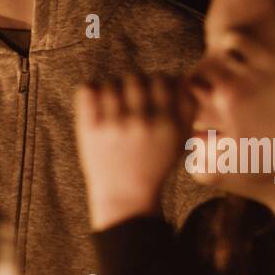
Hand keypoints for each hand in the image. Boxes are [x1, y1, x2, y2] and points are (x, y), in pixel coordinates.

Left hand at [74, 73, 194, 231]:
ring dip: (111, 91)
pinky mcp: (90, 129)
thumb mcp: (179, 140)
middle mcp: (142, 122)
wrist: (125, 196)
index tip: (150, 94)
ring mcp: (114, 125)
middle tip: (129, 101)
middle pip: (135, 78)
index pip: (161, 80)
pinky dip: (91, 92)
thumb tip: (180, 78)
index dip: (155, 83)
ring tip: (113, 106)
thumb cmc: (154, 164)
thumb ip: (187, 108)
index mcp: (167, 123)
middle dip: (132, 86)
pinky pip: (87, 90)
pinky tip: (97, 104)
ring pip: (110, 84)